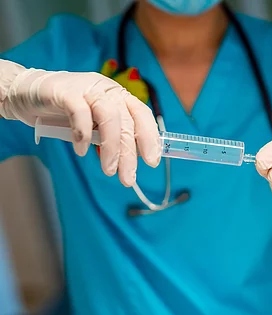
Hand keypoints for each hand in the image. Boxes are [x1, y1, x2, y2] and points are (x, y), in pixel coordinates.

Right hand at [0, 60, 160, 185]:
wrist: (28, 93)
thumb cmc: (66, 111)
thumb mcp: (94, 123)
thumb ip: (111, 134)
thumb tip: (132, 158)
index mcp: (119, 96)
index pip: (142, 114)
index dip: (150, 137)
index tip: (152, 161)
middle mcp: (107, 90)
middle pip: (126, 121)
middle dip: (130, 153)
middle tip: (128, 178)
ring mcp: (87, 88)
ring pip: (109, 116)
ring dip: (111, 147)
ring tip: (109, 170)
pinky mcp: (65, 91)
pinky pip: (80, 112)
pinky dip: (83, 133)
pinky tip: (82, 150)